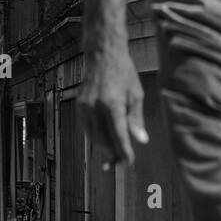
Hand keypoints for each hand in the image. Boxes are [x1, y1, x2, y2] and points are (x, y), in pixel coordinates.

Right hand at [80, 46, 147, 168]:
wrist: (102, 56)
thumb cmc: (123, 73)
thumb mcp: (136, 95)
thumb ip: (136, 119)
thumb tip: (141, 140)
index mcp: (112, 104)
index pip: (118, 135)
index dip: (124, 151)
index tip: (130, 163)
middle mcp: (95, 107)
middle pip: (103, 139)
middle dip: (112, 153)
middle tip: (120, 164)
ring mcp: (84, 107)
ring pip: (93, 136)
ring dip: (103, 148)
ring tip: (111, 158)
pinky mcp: (79, 106)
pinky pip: (87, 127)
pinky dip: (95, 136)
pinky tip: (103, 141)